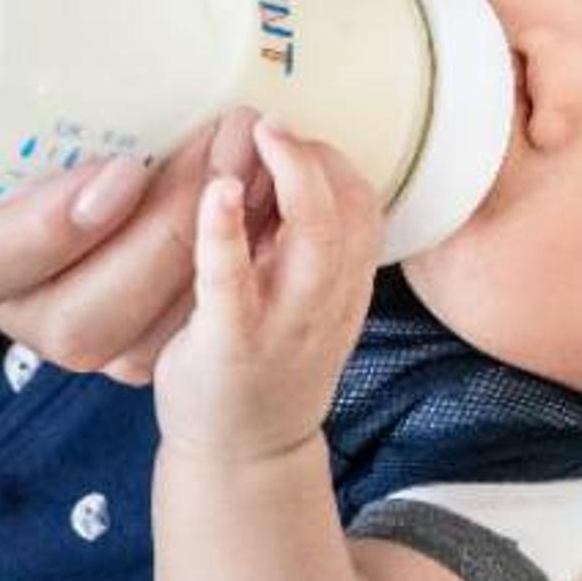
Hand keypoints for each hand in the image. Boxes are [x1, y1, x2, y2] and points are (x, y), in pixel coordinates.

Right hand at [0, 108, 259, 383]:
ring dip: (209, 252)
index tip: (119, 168)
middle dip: (165, 237)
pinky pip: (177, 330)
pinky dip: (228, 270)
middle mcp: (9, 309)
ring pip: (140, 337)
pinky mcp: (124, 332)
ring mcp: (69, 327)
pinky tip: (265, 201)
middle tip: (220, 145)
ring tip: (250, 162)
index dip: (55, 227)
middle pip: (85, 318)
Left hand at [155, 119, 381, 462]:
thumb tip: (271, 163)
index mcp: (342, 286)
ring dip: (292, 181)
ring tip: (259, 136)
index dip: (337, 164)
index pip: (366, 209)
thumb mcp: (300, 300)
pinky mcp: (232, 346)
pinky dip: (226, 236)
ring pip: (316, 244)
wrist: (244, 456)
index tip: (296, 138)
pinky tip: (216, 193)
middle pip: (350, 216)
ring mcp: (284, 325)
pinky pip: (235, 286)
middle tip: (274, 124)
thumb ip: (299, 243)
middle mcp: (325, 302)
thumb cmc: (262, 363)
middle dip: (317, 160)